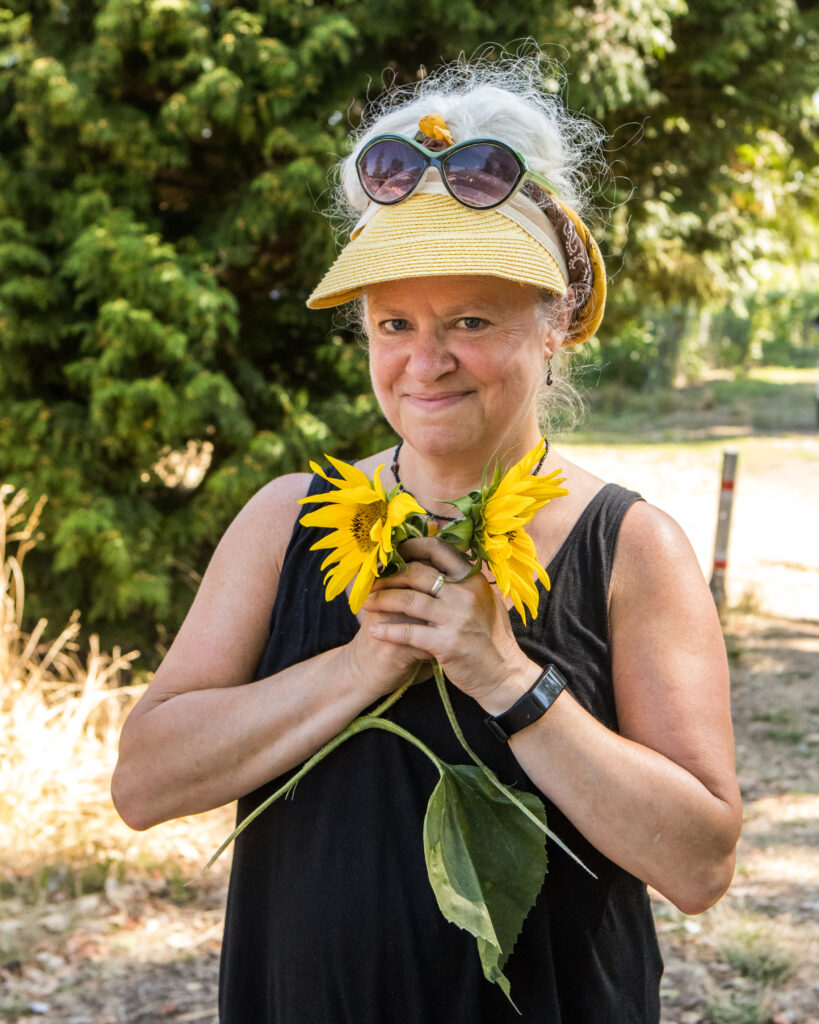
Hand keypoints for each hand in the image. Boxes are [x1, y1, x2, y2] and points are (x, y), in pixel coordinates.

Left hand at [362, 537, 535, 706]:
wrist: (504, 675)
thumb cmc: (492, 638)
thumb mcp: (484, 601)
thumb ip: (463, 582)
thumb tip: (436, 562)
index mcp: (473, 579)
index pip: (438, 549)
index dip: (410, 547)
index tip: (392, 553)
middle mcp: (465, 594)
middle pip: (416, 573)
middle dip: (388, 577)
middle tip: (371, 583)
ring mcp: (456, 618)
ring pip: (408, 600)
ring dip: (382, 601)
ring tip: (366, 603)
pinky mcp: (447, 643)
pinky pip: (408, 632)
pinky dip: (388, 630)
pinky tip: (374, 630)